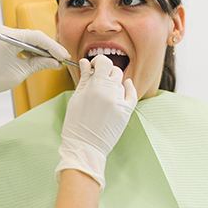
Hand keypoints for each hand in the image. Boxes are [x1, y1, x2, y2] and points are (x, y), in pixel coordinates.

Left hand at [0, 26, 69, 126]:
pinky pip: (18, 41)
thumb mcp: (20, 72)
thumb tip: (56, 63)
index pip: (37, 37)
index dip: (53, 47)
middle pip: (33, 36)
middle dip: (48, 48)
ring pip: (26, 39)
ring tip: (52, 61)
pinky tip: (38, 59)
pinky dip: (28, 50)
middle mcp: (3, 30)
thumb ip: (40, 64)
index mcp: (7, 36)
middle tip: (61, 59)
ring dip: (39, 49)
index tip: (64, 56)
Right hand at [55, 55, 137, 189]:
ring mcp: (120, 102)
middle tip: (97, 78)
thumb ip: (84, 78)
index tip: (93, 67)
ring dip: (113, 82)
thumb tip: (85, 63)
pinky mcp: (126, 112)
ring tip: (104, 90)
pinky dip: (129, 87)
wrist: (85, 147)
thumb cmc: (75, 124)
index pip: (104, 62)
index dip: (98, 61)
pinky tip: (126, 84)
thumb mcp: (76, 98)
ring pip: (120, 82)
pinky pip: (132, 94)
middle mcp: (110, 92)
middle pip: (114, 70)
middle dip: (105, 71)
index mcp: (95, 86)